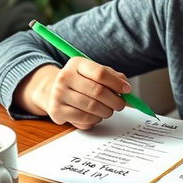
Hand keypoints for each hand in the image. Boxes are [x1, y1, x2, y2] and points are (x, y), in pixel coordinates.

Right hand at [16, 58, 131, 129]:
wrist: (54, 91)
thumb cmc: (81, 82)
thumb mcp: (95, 72)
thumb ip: (113, 77)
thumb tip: (127, 89)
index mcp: (77, 63)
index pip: (100, 73)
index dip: (117, 83)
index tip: (127, 90)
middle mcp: (65, 77)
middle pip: (98, 91)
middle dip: (115, 101)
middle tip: (120, 104)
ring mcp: (58, 94)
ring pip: (93, 107)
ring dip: (106, 112)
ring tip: (108, 110)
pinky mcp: (57, 111)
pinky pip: (84, 119)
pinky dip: (95, 119)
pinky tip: (95, 115)